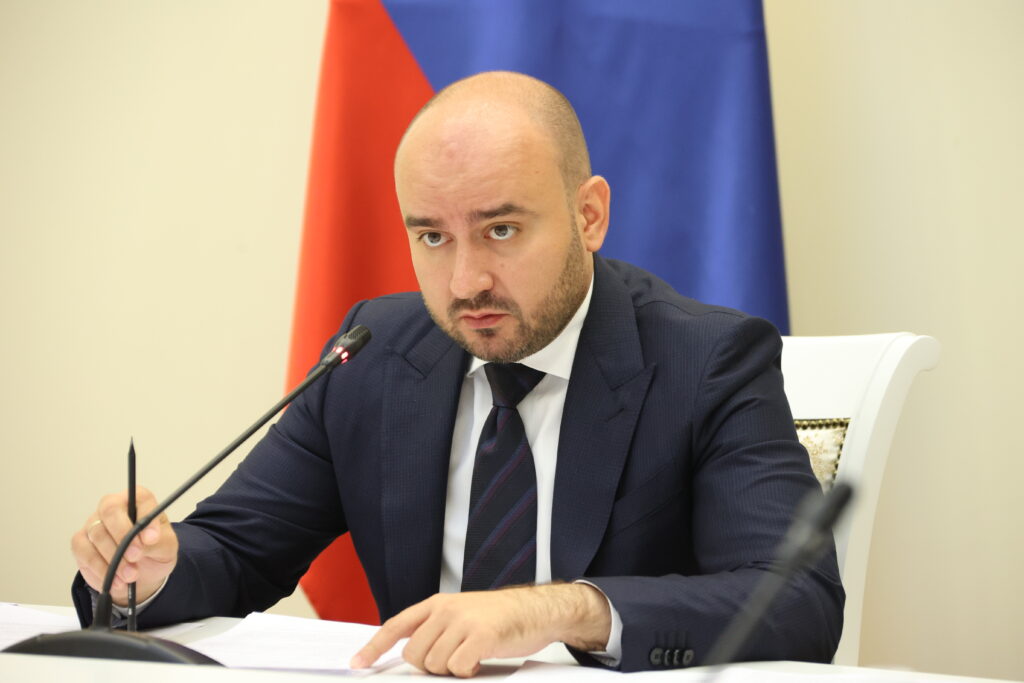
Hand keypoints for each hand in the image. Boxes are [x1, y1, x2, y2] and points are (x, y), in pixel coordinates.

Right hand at [70, 487, 177, 606]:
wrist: (140, 574)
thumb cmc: (154, 552)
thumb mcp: (167, 547)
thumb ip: (159, 541)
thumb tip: (147, 539)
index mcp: (139, 501)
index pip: (139, 497)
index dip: (145, 516)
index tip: (152, 539)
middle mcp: (113, 507)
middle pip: (110, 510)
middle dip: (123, 536)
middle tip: (136, 556)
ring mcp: (94, 524)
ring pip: (97, 534)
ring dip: (114, 558)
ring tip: (130, 575)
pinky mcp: (81, 544)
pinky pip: (85, 553)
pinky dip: (101, 570)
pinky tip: (115, 581)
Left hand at [351, 583, 610, 676]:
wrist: (537, 609)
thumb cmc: (500, 618)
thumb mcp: (462, 615)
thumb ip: (436, 631)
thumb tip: (414, 659)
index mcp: (437, 604)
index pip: (396, 626)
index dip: (374, 647)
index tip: (358, 664)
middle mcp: (446, 609)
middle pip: (414, 655)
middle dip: (429, 668)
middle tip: (452, 662)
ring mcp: (463, 621)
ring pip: (435, 665)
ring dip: (452, 670)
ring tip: (471, 657)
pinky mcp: (482, 635)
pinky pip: (458, 668)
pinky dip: (467, 672)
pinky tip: (480, 661)